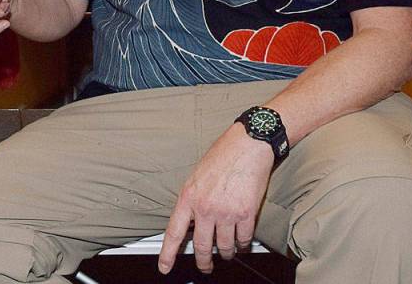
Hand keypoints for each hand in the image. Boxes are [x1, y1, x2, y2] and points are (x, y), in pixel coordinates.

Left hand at [158, 123, 273, 274]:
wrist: (247, 145)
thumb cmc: (222, 156)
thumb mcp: (196, 177)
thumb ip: (193, 200)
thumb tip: (191, 221)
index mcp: (188, 197)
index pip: (174, 232)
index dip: (168, 254)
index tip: (164, 267)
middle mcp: (205, 208)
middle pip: (202, 246)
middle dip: (203, 262)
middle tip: (205, 267)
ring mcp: (226, 212)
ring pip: (225, 247)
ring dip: (226, 253)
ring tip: (227, 252)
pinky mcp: (247, 214)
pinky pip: (244, 239)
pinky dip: (243, 244)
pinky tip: (242, 241)